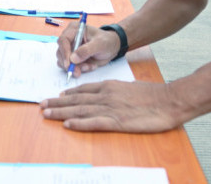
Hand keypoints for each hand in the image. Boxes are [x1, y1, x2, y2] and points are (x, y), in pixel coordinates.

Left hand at [40, 80, 183, 132]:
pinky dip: (79, 124)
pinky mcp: (117, 121)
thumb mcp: (130, 87)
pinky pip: (93, 123)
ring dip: (61, 112)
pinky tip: (67, 125)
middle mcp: (106, 95)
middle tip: (41, 104)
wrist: (169, 100)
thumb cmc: (153, 95)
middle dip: (58, 103)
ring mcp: (110, 108)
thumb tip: (107, 95)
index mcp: (110, 86)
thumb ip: (116, 91)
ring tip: (46, 113)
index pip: (84, 90)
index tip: (56, 97)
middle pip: (77, 100)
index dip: (68, 94)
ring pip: (80, 110)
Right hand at [55, 23, 120, 78]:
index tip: (69, 64)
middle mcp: (69, 39)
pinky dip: (78, 70)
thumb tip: (73, 58)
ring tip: (89, 66)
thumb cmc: (106, 41)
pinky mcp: (72, 59)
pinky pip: (70, 67)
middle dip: (69, 64)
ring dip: (75, 68)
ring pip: (63, 62)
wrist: (112, 47)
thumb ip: (87, 50)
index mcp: (74, 29)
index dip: (64, 52)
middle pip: (60, 53)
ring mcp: (70, 49)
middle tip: (78, 72)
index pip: (63, 40)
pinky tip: (89, 66)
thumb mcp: (100, 44)